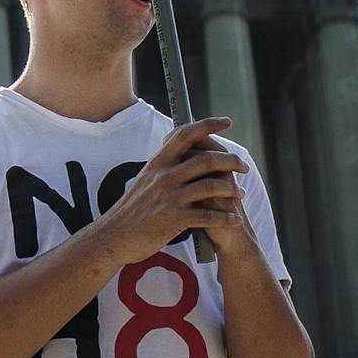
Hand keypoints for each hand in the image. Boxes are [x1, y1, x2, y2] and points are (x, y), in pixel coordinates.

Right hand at [96, 116, 250, 264]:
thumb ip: (164, 166)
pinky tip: (235, 220)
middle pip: (206, 159)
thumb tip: (182, 151)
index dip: (208, 125)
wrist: (114, 236)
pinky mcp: (173, 219)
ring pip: (211, 186)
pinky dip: (225, 217)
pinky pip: (208, 216)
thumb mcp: (144, 179)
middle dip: (231, 161)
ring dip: (231, 190)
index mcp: (158, 162)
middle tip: (243, 167)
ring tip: (241, 194)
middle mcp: (164, 176)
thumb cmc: (133, 209)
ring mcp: (169, 197)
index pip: (185, 135)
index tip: (226, 121)